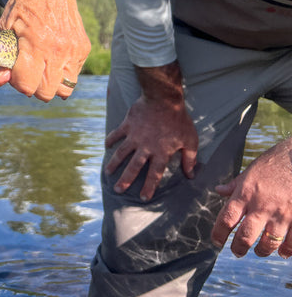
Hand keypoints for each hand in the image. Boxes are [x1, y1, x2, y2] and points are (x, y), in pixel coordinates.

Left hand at [0, 0, 89, 100]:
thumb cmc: (23, 7)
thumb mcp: (5, 28)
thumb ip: (2, 58)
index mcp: (36, 44)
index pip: (28, 85)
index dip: (18, 83)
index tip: (14, 72)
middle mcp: (58, 50)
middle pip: (46, 93)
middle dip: (34, 88)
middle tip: (28, 72)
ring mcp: (74, 50)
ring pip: (65, 89)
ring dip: (51, 85)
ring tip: (42, 69)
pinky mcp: (84, 48)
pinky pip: (74, 74)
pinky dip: (63, 73)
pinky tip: (53, 59)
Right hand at [104, 61, 197, 200]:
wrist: (164, 99)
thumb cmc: (179, 120)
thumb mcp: (190, 140)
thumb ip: (190, 158)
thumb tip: (191, 175)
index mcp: (161, 153)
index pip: (154, 174)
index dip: (149, 187)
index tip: (143, 197)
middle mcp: (146, 147)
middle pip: (134, 167)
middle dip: (126, 180)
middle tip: (118, 190)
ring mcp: (134, 136)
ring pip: (121, 153)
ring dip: (114, 163)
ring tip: (108, 173)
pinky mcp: (127, 125)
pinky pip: (116, 134)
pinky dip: (111, 139)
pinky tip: (106, 146)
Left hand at [212, 138, 291, 257]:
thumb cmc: (273, 163)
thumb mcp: (249, 172)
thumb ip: (235, 185)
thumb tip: (219, 190)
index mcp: (245, 194)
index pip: (226, 219)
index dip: (219, 233)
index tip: (216, 241)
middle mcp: (261, 206)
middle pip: (245, 236)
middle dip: (238, 248)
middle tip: (236, 252)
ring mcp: (281, 214)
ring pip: (268, 243)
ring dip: (262, 251)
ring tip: (259, 251)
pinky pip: (291, 242)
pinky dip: (286, 250)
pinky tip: (282, 252)